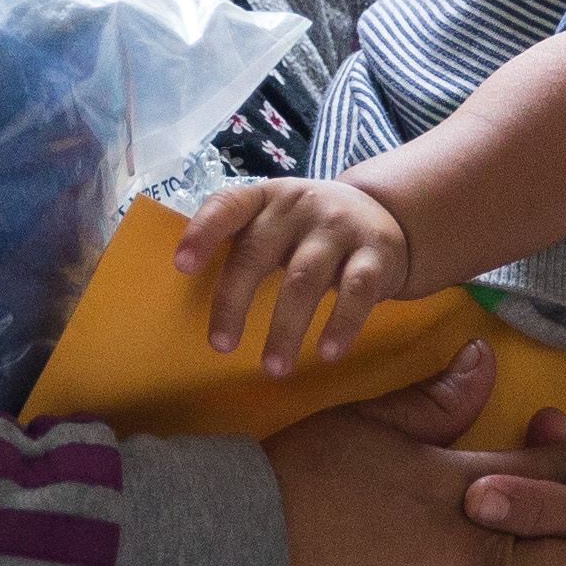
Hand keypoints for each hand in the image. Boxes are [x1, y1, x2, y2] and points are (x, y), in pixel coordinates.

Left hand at [175, 175, 409, 375]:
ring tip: (273, 368)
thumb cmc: (308, 229)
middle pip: (257, 253)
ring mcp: (339, 228)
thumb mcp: (275, 220)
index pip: (228, 205)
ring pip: (304, 280)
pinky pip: (356, 292)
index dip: (203, 232)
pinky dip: (340, 324)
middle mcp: (299, 206)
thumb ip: (242, 243)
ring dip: (286, 329)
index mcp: (265, 197)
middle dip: (234, 301)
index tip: (181, 265)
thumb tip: (187, 298)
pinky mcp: (375, 254)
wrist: (384, 214)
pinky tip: (327, 352)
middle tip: (220, 346)